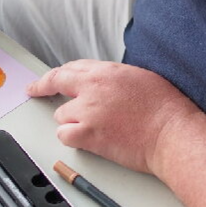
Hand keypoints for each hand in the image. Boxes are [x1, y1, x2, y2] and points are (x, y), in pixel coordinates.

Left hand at [28, 60, 201, 173]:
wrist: (171, 133)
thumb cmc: (165, 108)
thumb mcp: (139, 78)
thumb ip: (114, 78)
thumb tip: (101, 84)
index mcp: (107, 71)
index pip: (72, 67)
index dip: (57, 74)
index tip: (47, 78)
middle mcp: (93, 88)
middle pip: (56, 82)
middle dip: (42, 87)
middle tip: (34, 91)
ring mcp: (88, 111)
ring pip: (61, 115)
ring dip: (71, 120)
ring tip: (95, 127)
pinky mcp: (88, 134)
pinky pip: (64, 135)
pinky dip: (72, 138)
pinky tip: (87, 138)